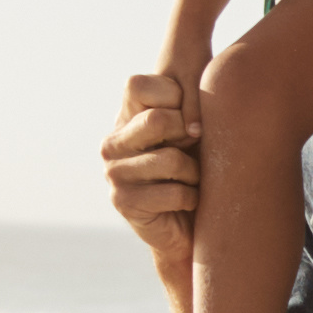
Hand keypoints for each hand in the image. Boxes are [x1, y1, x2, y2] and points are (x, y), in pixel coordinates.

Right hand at [101, 73, 204, 262]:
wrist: (190, 227)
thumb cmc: (200, 169)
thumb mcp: (196, 128)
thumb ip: (191, 102)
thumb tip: (198, 109)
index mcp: (126, 117)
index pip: (137, 85)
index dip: (175, 97)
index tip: (190, 120)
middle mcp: (113, 142)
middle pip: (157, 120)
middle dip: (190, 136)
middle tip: (195, 152)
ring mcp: (114, 173)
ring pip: (171, 159)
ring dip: (195, 173)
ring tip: (192, 179)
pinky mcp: (124, 202)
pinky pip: (175, 192)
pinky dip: (192, 198)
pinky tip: (187, 201)